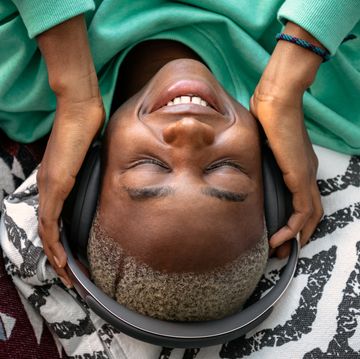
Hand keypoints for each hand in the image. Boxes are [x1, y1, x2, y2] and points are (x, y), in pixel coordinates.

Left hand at [37, 96, 103, 286]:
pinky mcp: (56, 183)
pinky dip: (54, 242)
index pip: (52, 221)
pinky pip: (50, 220)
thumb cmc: (85, 129)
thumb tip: (100, 183)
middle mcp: (48, 188)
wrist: (79, 109)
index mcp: (54, 183)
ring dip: (54, 256)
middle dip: (56, 258)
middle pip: (47, 232)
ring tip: (65, 276)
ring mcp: (50, 186)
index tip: (69, 260)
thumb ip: (89, 174)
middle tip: (67, 277)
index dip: (58, 244)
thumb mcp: (88, 157)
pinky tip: (61, 257)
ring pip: (46, 231)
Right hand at [251, 22, 324, 257]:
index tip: (280, 232)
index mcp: (298, 166)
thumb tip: (240, 159)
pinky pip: (302, 211)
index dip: (295, 218)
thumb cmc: (266, 115)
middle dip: (298, 234)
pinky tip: (279, 238)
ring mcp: (305, 175)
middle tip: (282, 250)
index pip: (303, 199)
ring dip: (294, 236)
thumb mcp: (259, 141)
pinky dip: (292, 227)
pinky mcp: (300, 177)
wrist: (275, 102)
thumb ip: (256, 155)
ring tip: (279, 250)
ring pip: (309, 215)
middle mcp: (306, 173)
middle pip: (311, 212)